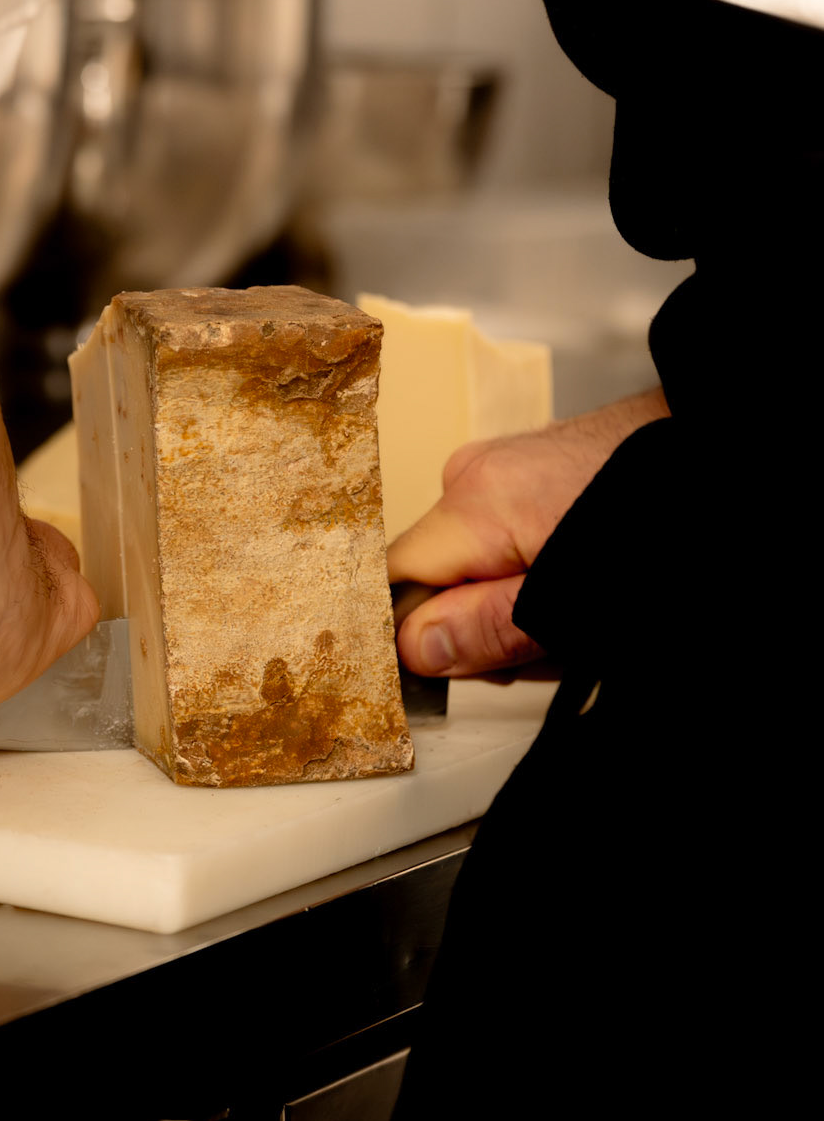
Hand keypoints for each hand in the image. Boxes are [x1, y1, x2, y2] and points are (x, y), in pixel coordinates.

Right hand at [386, 387, 669, 676]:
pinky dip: (540, 571)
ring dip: (521, 604)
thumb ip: (487, 628)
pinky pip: (507, 536)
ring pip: (478, 563)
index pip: (393, 580)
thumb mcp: (574, 603)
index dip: (416, 634)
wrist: (726, 452)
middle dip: (487, 625)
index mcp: (472, 500)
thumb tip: (412, 649)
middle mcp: (474, 472)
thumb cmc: (663, 522)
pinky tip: (588, 581)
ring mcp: (505, 465)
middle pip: (439, 577)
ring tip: (589, 613)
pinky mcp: (534, 468)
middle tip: (555, 647)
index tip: (462, 668)